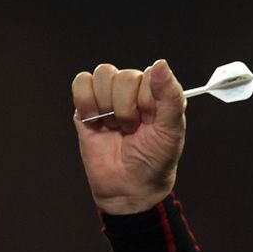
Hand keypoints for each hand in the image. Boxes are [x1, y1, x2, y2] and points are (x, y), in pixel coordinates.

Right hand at [71, 59, 185, 213]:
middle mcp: (133, 91)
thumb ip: (170, 96)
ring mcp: (109, 97)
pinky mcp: (86, 107)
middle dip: (125, 108)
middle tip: (130, 128)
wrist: (129, 188)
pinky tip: (95, 120)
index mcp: (157, 92)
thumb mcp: (171, 130)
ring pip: (101, 75)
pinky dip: (86, 101)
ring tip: (114, 125)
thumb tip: (160, 63)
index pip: (147, 74)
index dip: (145, 99)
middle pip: (122, 75)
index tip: (148, 120)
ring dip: (106, 105)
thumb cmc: (155, 160)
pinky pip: (80, 84)